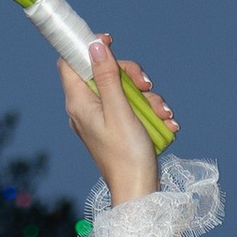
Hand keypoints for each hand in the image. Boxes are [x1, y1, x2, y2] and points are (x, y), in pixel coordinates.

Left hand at [57, 29, 173, 206]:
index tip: (110, 41)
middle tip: (146, 85)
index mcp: (79, 103)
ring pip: (123, 91)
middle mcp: (86, 109)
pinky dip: (150, 113)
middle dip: (130, 75)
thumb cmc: (127, 156)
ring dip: (148, 98)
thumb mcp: (120, 111)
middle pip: (104, 72)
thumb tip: (95, 45)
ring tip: (163, 114)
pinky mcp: (117, 129)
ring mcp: (102, 120)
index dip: (87, 47)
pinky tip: (165, 124)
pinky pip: (133, 109)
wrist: (139, 195)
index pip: (71, 62)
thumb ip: (107, 76)